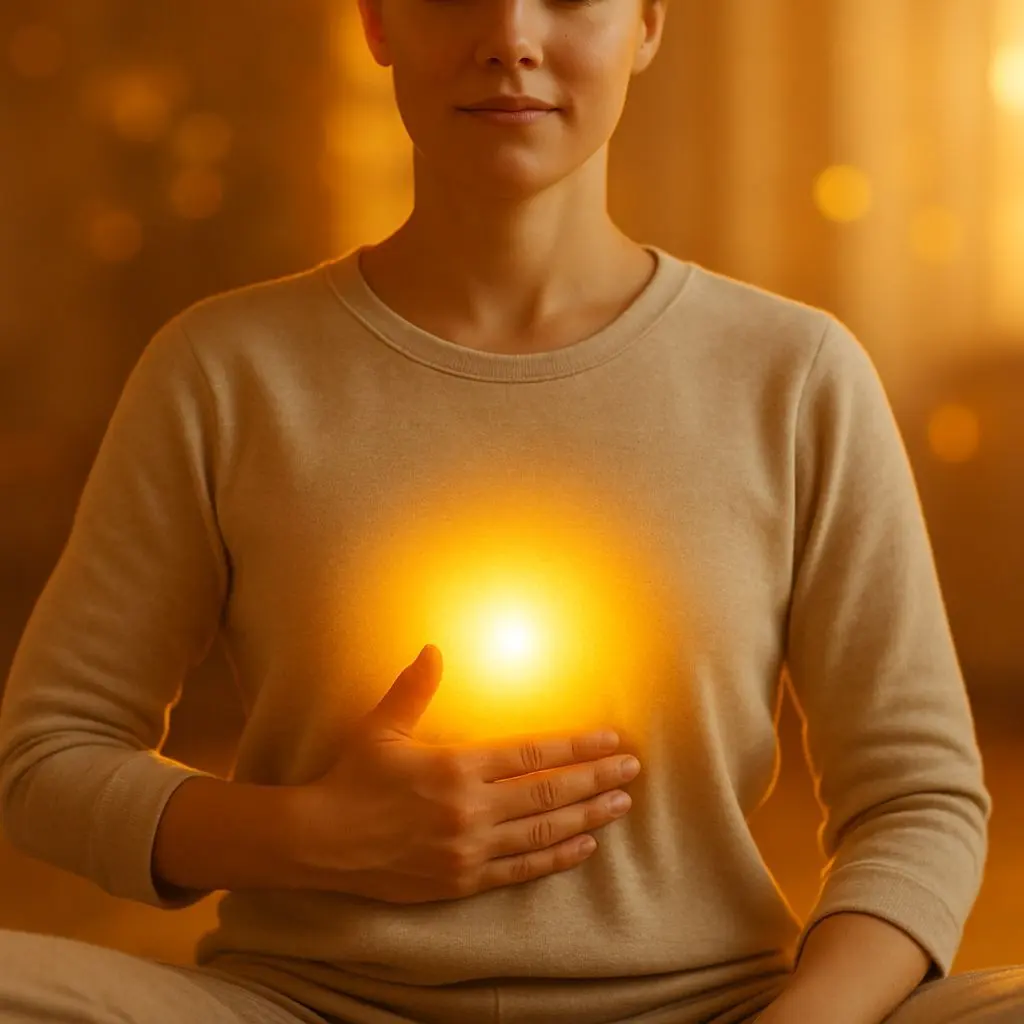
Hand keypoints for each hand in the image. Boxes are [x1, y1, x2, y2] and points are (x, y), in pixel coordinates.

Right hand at [290, 644, 640, 903]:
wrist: (319, 843)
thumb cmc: (351, 779)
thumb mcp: (380, 729)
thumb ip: (413, 689)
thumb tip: (433, 649)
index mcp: (457, 767)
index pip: (532, 754)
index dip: (576, 746)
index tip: (610, 740)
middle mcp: (471, 809)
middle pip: (549, 793)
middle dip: (596, 778)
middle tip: (632, 769)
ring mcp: (470, 849)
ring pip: (543, 832)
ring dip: (587, 817)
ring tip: (621, 804)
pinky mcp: (462, 880)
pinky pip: (520, 870)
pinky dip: (556, 858)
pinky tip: (584, 847)